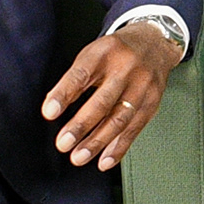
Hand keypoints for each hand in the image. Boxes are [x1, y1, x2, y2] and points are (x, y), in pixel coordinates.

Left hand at [40, 22, 184, 169]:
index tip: (49, 112)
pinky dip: (118, 148)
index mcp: (104, 53)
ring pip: (119, 119)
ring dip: (97, 142)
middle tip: (63, 143)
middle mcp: (126, 69)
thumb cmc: (115, 53)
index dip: (64, 94)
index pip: (81, 75)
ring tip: (79, 156)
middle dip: (81, 125)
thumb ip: (74, 80)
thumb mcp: (92, 55)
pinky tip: (104, 160)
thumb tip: (54, 107)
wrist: (154, 43)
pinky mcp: (152, 103)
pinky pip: (134, 129)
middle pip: (103, 102)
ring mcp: (142, 87)